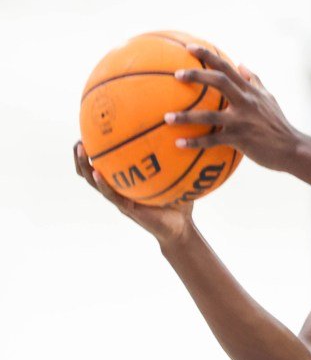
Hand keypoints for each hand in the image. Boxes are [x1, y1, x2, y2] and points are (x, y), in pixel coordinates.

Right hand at [74, 141, 195, 245]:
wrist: (182, 227)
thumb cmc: (180, 201)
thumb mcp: (176, 175)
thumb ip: (174, 158)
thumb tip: (182, 132)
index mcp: (126, 182)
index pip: (104, 164)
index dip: (94, 151)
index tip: (89, 132)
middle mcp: (119, 190)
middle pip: (91, 172)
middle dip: (81, 156)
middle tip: (78, 140)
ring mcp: (120, 200)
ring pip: (94, 182)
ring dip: (84, 166)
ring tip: (80, 149)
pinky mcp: (127, 209)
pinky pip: (111, 196)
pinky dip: (103, 185)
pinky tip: (97, 173)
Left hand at [165, 46, 301, 171]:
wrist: (293, 149)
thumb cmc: (278, 124)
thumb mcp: (269, 98)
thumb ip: (254, 81)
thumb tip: (241, 64)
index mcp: (250, 91)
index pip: (227, 68)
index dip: (208, 56)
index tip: (189, 48)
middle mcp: (246, 102)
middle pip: (220, 82)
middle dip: (197, 75)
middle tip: (176, 74)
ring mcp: (243, 121)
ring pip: (210, 115)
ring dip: (187, 116)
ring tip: (167, 117)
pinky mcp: (241, 139)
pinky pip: (213, 140)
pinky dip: (195, 142)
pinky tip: (178, 144)